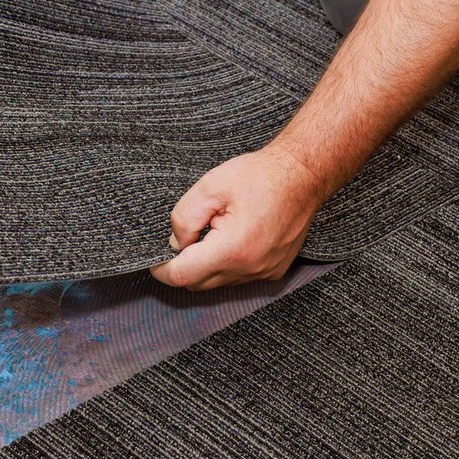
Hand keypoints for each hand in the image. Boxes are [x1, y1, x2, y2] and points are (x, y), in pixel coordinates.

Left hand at [149, 144, 329, 290]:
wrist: (303, 175)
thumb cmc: (260, 176)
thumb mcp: (210, 186)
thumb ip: (184, 218)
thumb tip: (175, 243)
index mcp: (231, 250)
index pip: (182, 275)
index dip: (161, 269)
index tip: (154, 258)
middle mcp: (249, 269)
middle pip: (198, 283)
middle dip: (184, 265)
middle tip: (188, 235)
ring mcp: (264, 273)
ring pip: (217, 282)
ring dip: (206, 265)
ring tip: (215, 231)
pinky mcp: (273, 271)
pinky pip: (238, 278)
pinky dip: (226, 265)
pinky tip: (232, 238)